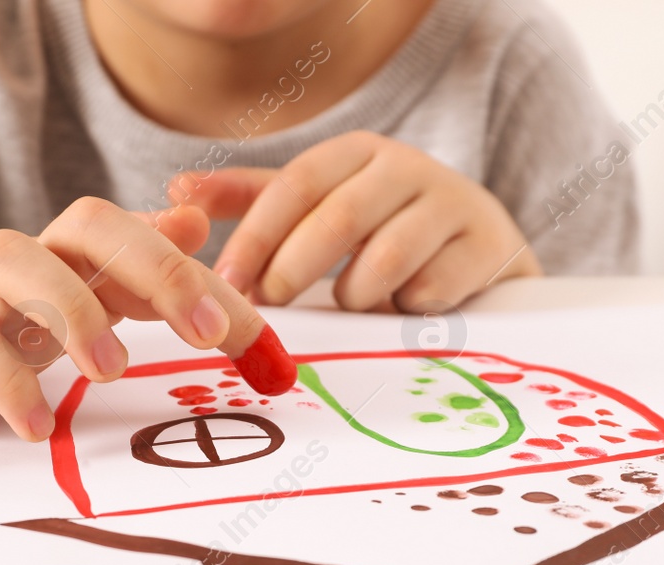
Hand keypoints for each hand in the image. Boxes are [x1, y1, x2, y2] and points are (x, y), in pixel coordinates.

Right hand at [0, 199, 273, 439]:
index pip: (150, 246)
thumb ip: (132, 271)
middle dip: (156, 271)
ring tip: (112, 369)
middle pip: (88, 226)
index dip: (212, 287)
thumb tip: (196, 224)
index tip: (267, 353)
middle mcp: (25, 265)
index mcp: (69, 257)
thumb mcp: (66, 295)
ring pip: (14, 262)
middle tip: (206, 331)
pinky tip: (36, 423)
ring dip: (72, 308)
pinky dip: (4, 383)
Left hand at [177, 131, 541, 312]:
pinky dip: (404, 309)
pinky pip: (432, 289)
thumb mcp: (318, 205)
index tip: (227, 281)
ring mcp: (452, 206)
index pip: (296, 184)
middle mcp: (407, 168)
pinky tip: (399, 313)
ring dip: (354, 294)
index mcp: (358, 153)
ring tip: (348, 305)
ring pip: (387, 258)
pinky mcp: (486, 249)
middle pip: (339, 218)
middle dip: (295, 269)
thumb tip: (176, 191)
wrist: (481, 245)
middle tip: (272, 307)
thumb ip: (252, 199)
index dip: (257, 235)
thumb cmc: (381, 227)